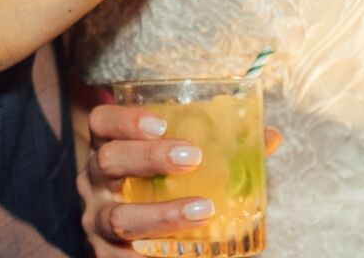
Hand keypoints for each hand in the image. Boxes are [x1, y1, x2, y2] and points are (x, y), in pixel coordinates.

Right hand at [79, 102, 282, 255]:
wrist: (135, 245)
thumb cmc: (159, 192)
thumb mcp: (179, 168)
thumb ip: (220, 151)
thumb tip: (270, 138)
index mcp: (109, 149)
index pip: (101, 122)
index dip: (125, 119)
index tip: (160, 122)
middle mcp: (93, 182)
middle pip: (108, 160)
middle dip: (148, 157)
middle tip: (191, 157)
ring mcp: (97, 220)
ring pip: (119, 217)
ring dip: (162, 214)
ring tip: (202, 210)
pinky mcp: (105, 255)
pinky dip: (150, 257)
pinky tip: (182, 255)